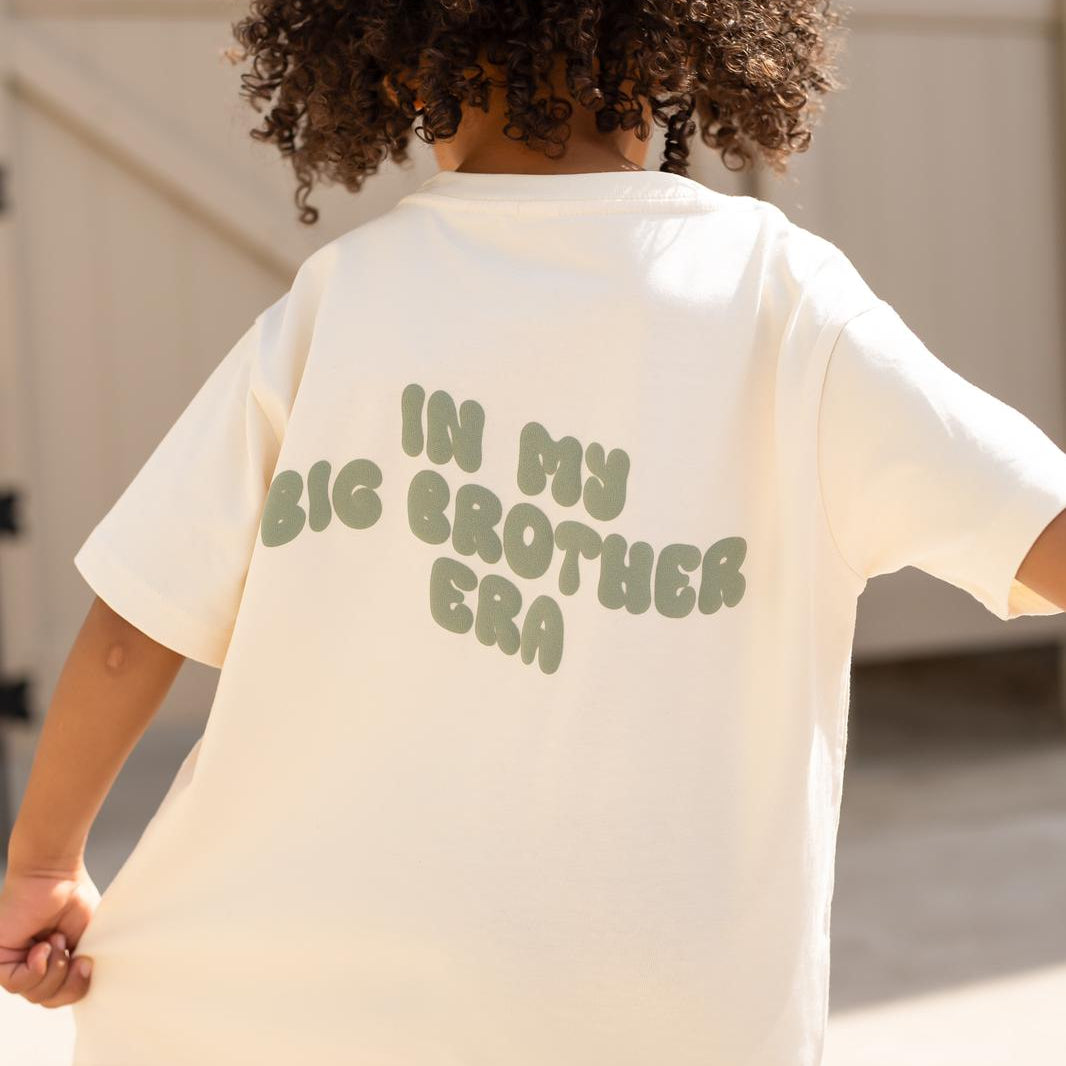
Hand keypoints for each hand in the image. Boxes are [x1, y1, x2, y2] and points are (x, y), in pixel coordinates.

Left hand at [0, 859, 99, 1007]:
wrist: (54, 873)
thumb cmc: (73, 895)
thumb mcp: (88, 937)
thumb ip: (82, 964)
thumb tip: (83, 985)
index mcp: (55, 960)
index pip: (62, 994)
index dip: (77, 987)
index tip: (88, 964)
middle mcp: (32, 964)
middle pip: (49, 999)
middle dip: (67, 983)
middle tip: (77, 956)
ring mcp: (15, 963)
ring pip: (34, 994)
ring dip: (54, 969)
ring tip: (56, 939)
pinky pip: (17, 983)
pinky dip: (36, 968)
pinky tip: (43, 946)